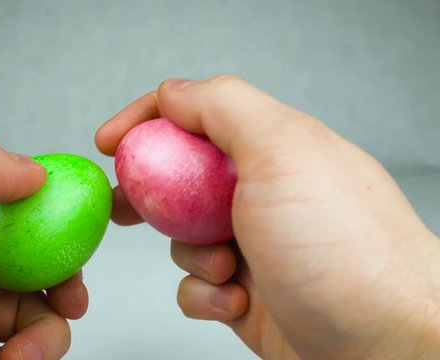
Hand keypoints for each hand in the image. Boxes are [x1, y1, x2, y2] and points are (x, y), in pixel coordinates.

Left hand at [0, 119, 87, 359]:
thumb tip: (28, 168)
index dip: (40, 199)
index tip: (73, 213)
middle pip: (24, 248)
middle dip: (60, 264)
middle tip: (70, 283)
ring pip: (33, 303)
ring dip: (51, 320)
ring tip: (34, 342)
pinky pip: (25, 348)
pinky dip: (36, 353)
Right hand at [96, 76, 439, 358]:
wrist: (386, 345)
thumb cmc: (344, 249)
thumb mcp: (280, 151)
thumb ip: (222, 106)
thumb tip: (174, 93)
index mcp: (272, 147)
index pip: (196, 114)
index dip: (147, 121)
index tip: (110, 142)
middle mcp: (263, 192)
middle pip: (182, 177)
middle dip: (150, 193)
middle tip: (128, 205)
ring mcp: (255, 243)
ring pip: (183, 236)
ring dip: (191, 255)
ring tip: (226, 268)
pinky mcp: (247, 291)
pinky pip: (195, 285)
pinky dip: (204, 295)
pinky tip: (236, 300)